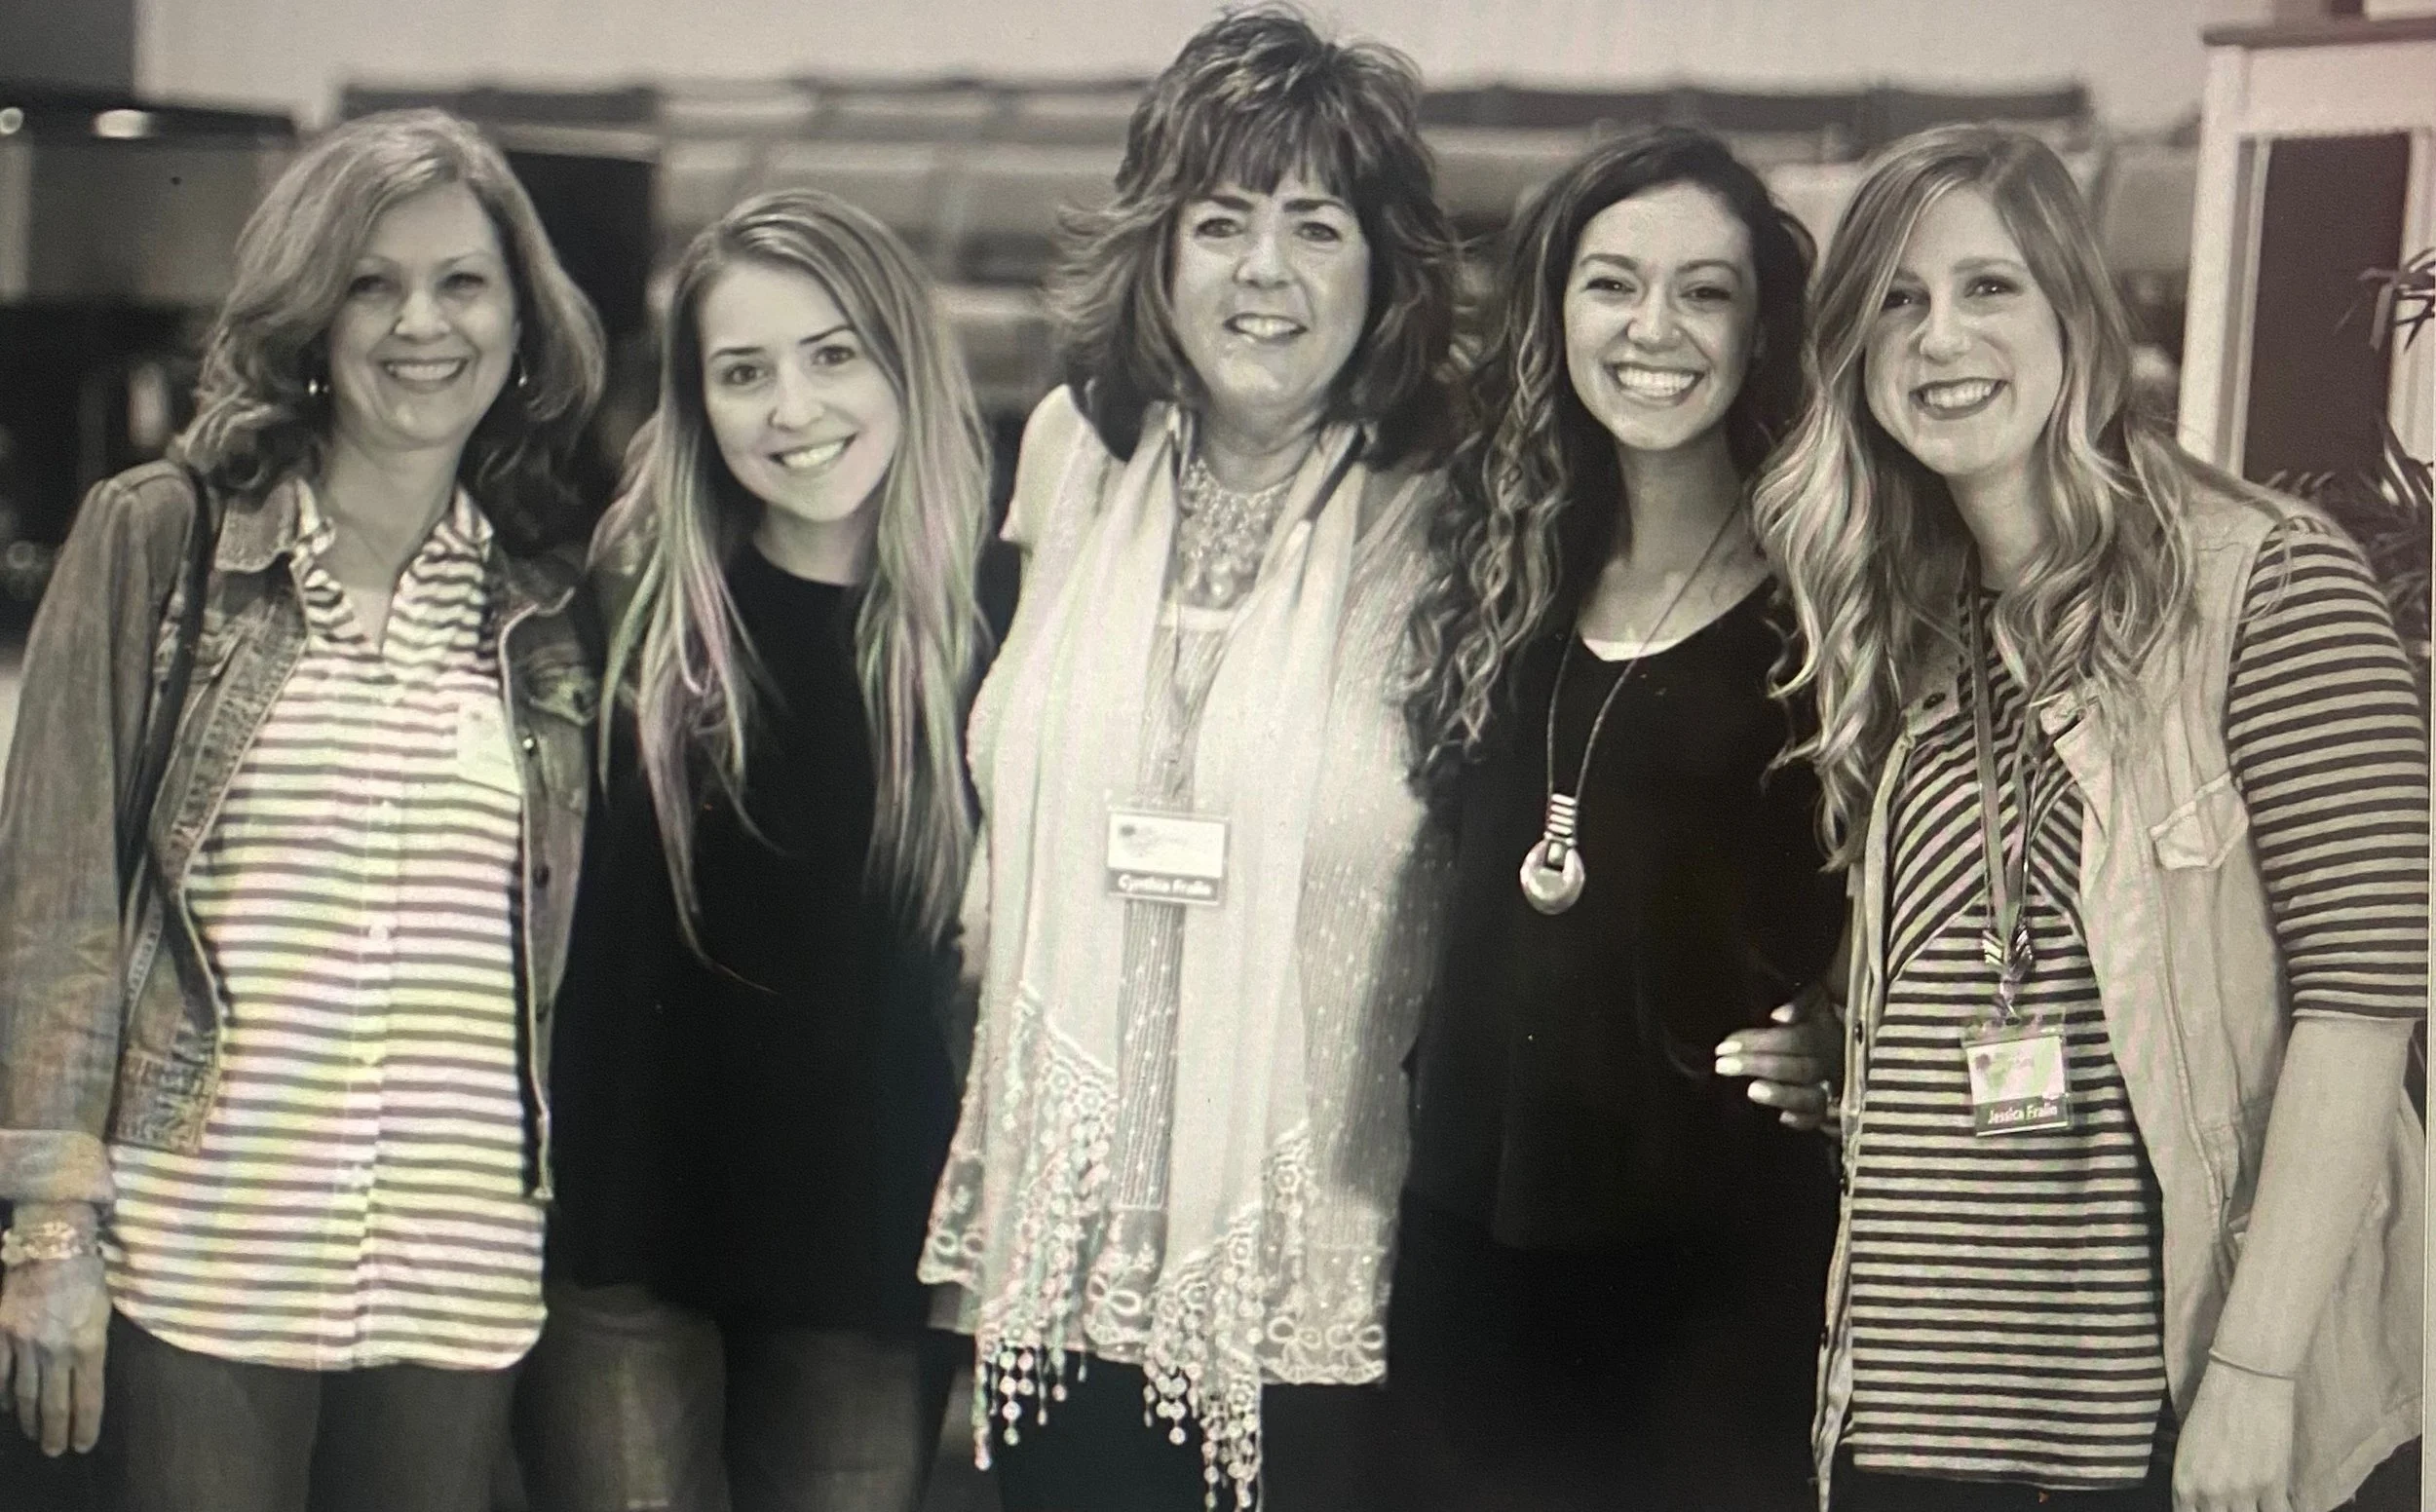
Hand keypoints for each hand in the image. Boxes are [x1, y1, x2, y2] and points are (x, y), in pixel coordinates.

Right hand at [0, 1252, 109, 1454]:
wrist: (52, 1245)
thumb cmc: (87, 1277)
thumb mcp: (103, 1314)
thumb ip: (93, 1348)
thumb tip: (85, 1379)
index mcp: (89, 1345)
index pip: (88, 1397)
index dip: (86, 1426)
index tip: (83, 1445)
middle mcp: (56, 1350)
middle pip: (55, 1404)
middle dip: (56, 1432)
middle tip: (56, 1451)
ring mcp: (24, 1343)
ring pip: (25, 1395)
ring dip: (31, 1420)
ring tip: (36, 1436)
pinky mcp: (0, 1333)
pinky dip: (1, 1397)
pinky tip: (6, 1409)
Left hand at [1715, 986, 1840, 1130]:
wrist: (1855, 1038)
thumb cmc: (1820, 1015)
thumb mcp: (1818, 998)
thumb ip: (1804, 1002)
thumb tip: (1780, 1015)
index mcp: (1828, 1032)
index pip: (1796, 1039)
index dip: (1761, 1041)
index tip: (1728, 1044)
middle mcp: (1832, 1061)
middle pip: (1800, 1068)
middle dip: (1758, 1065)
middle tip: (1723, 1064)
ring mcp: (1833, 1086)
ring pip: (1812, 1096)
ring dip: (1780, 1094)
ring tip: (1751, 1090)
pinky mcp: (1832, 1110)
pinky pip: (1820, 1119)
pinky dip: (1802, 1120)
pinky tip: (1782, 1118)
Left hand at [2173, 1357, 2296, 1511]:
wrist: (2244, 1381)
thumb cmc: (2211, 1410)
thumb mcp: (2188, 1451)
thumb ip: (2194, 1485)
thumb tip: (2201, 1505)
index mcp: (2184, 1485)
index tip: (2214, 1510)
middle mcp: (2210, 1494)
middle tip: (2237, 1505)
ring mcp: (2242, 1492)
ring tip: (2256, 1503)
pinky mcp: (2272, 1485)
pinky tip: (2281, 1505)